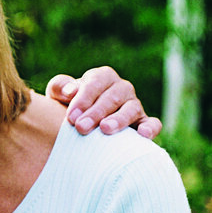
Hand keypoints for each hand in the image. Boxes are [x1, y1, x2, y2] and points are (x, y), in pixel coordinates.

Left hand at [46, 66, 161, 138]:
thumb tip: (70, 91)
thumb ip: (60, 87)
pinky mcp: (143, 122)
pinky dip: (150, 128)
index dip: (83, 99)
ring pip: (132, 109)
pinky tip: (142, 135)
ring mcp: (134, 105)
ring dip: (119, 119)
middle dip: (96, 112)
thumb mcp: (59, 94)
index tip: (71, 116)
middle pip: (112, 97)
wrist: (80, 124)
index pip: (96, 83)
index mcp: (102, 77)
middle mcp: (121, 88)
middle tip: (81, 127)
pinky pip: (152, 123)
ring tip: (105, 129)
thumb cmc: (68, 106)